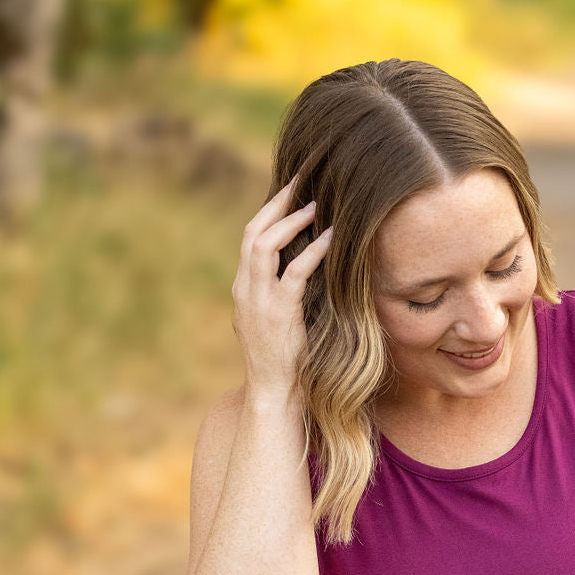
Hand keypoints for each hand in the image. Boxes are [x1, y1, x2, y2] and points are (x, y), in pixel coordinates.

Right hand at [231, 172, 333, 396]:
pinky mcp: (279, 314)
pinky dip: (313, 251)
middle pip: (252, 233)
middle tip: (300, 182)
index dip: (268, 212)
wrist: (275, 393)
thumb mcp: (274, 321)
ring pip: (265, 246)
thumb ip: (278, 294)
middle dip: (276, 204)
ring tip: (316, 204)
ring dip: (291, 221)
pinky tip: (331, 238)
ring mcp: (259, 302)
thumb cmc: (283, 360)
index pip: (249, 239)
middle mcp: (245, 291)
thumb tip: (302, 269)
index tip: (288, 192)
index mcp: (243, 290)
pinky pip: (294, 273)